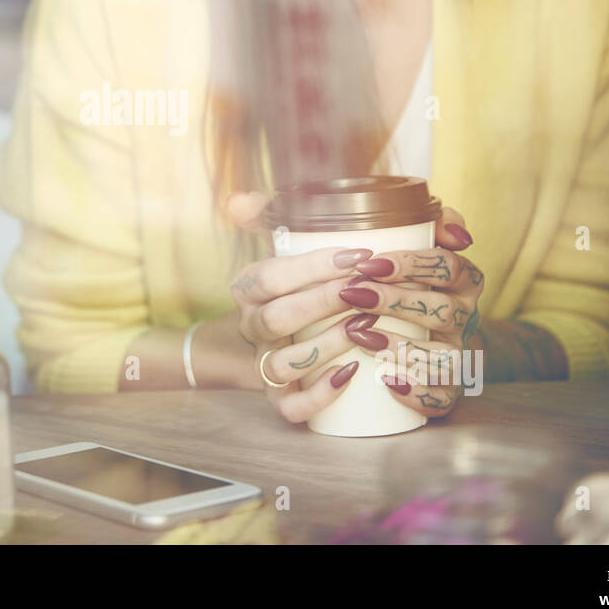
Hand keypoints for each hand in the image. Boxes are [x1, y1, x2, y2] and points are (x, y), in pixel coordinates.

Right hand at [226, 192, 378, 422]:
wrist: (279, 338)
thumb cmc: (295, 285)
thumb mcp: (280, 247)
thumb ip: (267, 215)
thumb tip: (240, 201)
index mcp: (248, 290)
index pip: (270, 276)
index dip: (313, 266)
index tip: (360, 256)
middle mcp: (252, 328)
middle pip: (277, 318)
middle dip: (324, 303)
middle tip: (367, 290)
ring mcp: (263, 366)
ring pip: (282, 364)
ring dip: (325, 346)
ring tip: (365, 329)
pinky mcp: (279, 398)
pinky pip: (289, 407)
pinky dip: (318, 395)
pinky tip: (350, 374)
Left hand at [335, 206, 483, 418]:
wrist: (428, 339)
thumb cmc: (414, 285)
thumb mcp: (421, 249)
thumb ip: (433, 223)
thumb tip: (451, 228)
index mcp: (463, 282)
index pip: (447, 267)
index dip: (410, 264)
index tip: (369, 262)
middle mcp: (466, 319)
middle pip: (441, 310)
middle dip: (396, 301)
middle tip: (353, 294)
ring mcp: (457, 356)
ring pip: (442, 357)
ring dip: (402, 347)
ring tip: (362, 336)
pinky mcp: (447, 390)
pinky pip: (441, 397)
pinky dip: (416, 392)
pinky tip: (387, 381)